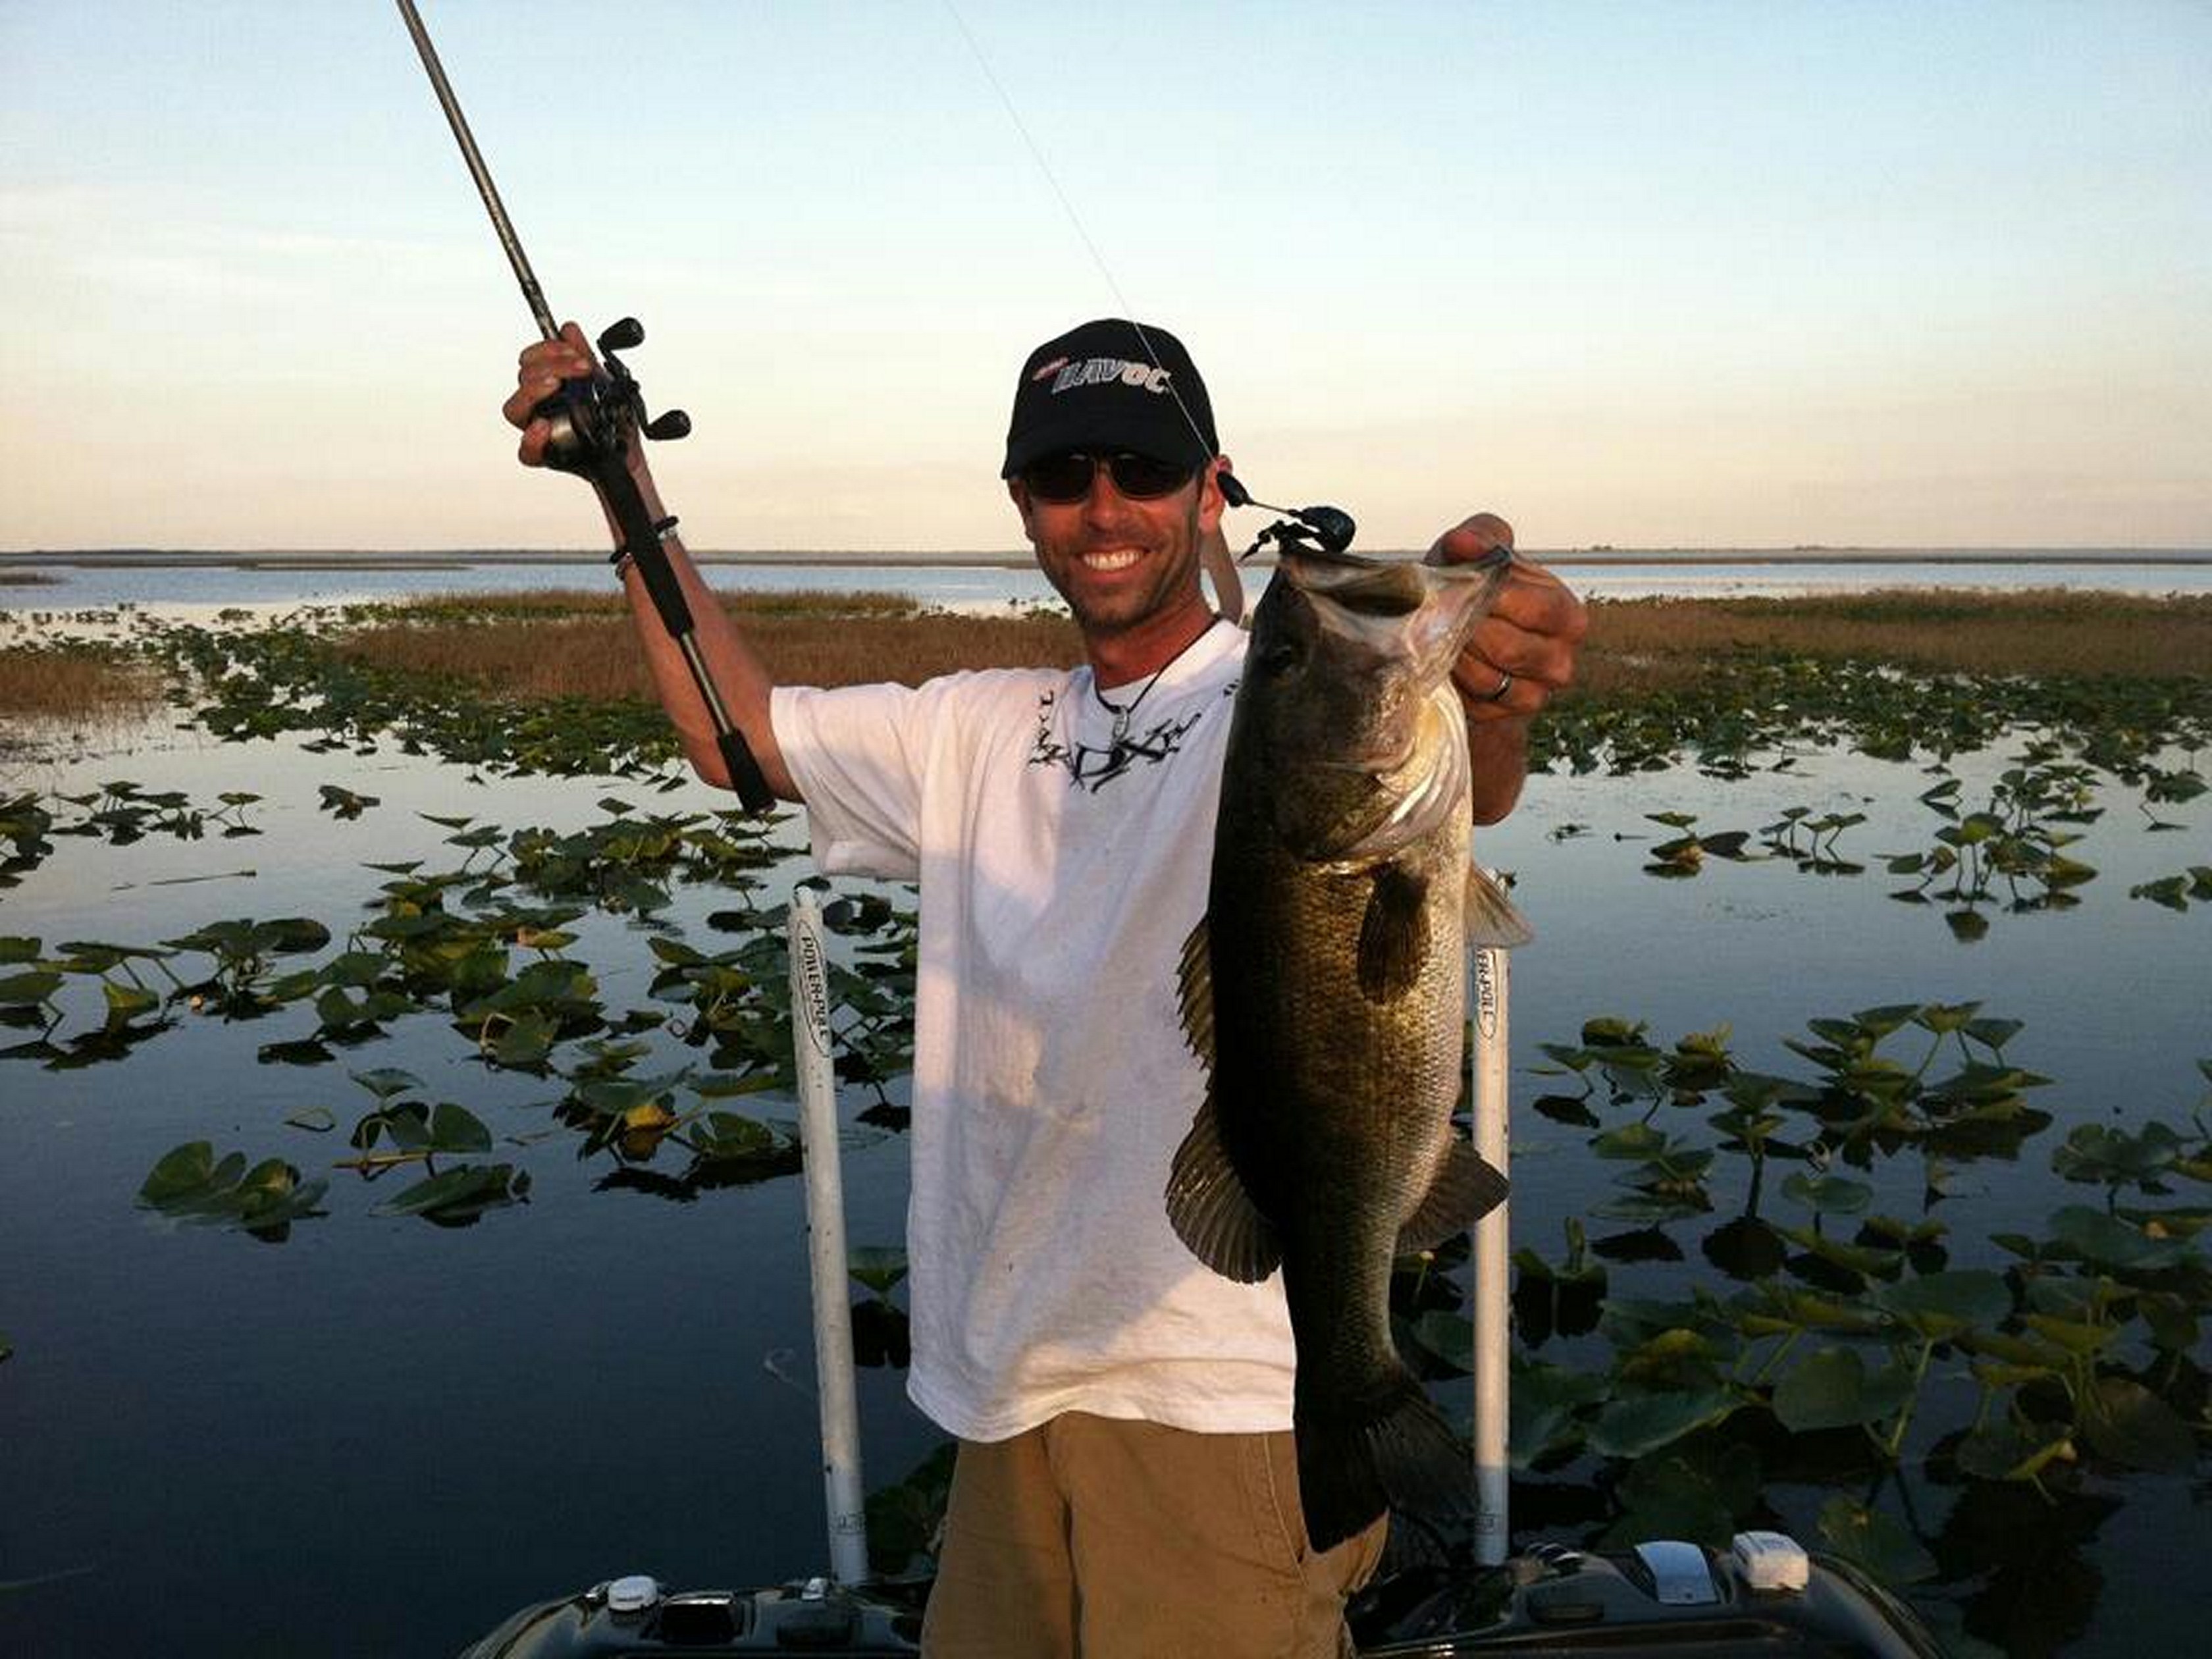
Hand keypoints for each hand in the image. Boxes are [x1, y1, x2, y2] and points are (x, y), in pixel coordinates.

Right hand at [501, 322, 600, 467]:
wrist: (627, 451)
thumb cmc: (611, 419)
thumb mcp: (604, 381)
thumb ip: (584, 355)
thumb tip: (568, 329)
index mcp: (547, 385)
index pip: (529, 361)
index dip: (546, 350)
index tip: (572, 351)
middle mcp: (538, 406)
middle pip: (523, 378)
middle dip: (550, 365)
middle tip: (579, 367)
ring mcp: (538, 429)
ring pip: (514, 408)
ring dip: (533, 391)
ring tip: (556, 385)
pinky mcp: (545, 455)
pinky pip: (526, 451)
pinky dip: (532, 438)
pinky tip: (543, 426)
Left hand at [1428, 514, 1586, 721]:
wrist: (1456, 646)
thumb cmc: (1472, 593)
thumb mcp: (1476, 555)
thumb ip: (1478, 536)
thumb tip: (1463, 542)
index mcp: (1566, 613)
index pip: (1537, 606)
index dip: (1495, 597)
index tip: (1462, 585)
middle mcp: (1560, 658)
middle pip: (1510, 646)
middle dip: (1469, 630)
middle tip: (1442, 617)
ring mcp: (1538, 692)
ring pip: (1490, 678)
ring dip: (1457, 658)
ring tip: (1441, 639)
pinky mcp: (1508, 718)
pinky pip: (1477, 703)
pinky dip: (1456, 684)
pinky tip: (1447, 667)